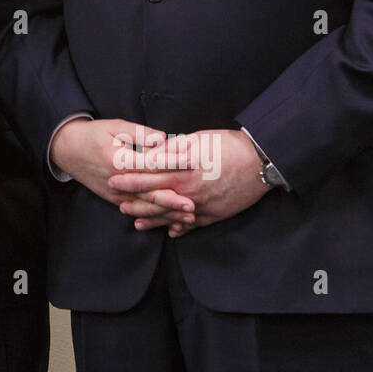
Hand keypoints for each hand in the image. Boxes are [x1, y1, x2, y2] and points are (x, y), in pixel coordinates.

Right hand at [50, 118, 194, 227]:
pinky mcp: (114, 199)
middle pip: (150, 192)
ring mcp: (115, 193)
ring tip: (188, 218)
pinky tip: (170, 221)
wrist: (67, 149)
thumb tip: (163, 138)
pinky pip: (137, 210)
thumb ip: (140, 133)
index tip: (192, 163)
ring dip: (167, 213)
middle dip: (173, 200)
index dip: (172, 164)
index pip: (151, 164)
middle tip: (194, 205)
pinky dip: (154, 216)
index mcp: (119, 160)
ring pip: (145, 206)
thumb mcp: (115, 126)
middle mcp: (117, 181)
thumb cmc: (93, 134)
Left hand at [108, 128, 268, 235]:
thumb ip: (172, 147)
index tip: (113, 179)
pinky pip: (193, 224)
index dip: (129, 178)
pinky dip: (181, 228)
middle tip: (117, 202)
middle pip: (155, 198)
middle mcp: (189, 191)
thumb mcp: (197, 139)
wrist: (260, 162)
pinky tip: (171, 232)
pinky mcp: (215, 214)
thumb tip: (152, 150)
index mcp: (182, 170)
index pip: (148, 175)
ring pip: (171, 216)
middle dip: (134, 201)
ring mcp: (202, 206)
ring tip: (136, 222)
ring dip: (152, 219)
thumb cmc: (227, 145)